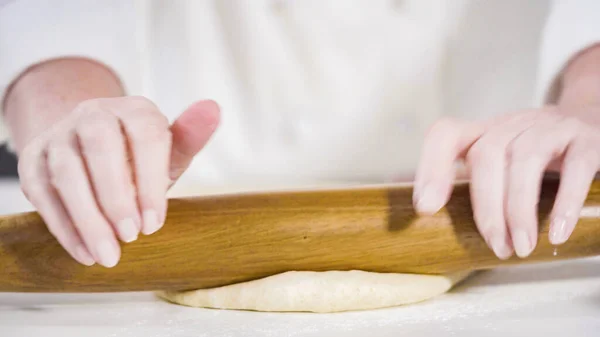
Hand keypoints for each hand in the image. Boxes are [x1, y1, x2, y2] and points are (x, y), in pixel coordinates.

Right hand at [17, 97, 219, 267]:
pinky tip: (85, 252)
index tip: (154, 223)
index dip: (150, 181)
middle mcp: (93, 114)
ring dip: (88, 218)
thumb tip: (213, 109)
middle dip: (116, 196)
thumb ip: (191, 136)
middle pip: (99, 146)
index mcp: (134, 110)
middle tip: (131, 236)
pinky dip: (63, 226)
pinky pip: (41, 192)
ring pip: (66, 172)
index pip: (145, 134)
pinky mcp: (33, 159)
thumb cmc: (139, 156)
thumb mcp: (169, 150)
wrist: (89, 148)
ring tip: (109, 254)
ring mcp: (59, 135)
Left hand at [413, 106, 599, 258]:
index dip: (431, 168)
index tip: (426, 208)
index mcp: (486, 132)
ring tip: (522, 247)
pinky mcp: (587, 140)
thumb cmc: (542, 154)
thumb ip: (478, 185)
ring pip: (525, 159)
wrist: (596, 122)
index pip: (446, 134)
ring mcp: (551, 128)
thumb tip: (443, 228)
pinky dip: (565, 202)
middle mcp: (514, 125)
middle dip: (486, 207)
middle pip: (486, 154)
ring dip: (519, 209)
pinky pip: (575, 167)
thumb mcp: (503, 161)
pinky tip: (557, 233)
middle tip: (496, 246)